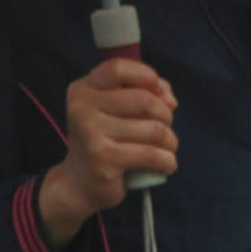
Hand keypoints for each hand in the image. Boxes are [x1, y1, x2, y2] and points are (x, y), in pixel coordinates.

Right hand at [38, 59, 176, 245]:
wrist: (80, 183)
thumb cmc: (104, 140)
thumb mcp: (117, 110)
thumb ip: (145, 93)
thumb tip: (169, 99)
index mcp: (83, 89)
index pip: (119, 68)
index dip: (146, 76)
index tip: (158, 92)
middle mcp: (82, 108)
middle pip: (145, 100)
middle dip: (166, 115)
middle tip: (164, 129)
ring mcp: (91, 134)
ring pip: (154, 129)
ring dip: (170, 141)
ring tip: (166, 149)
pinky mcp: (104, 159)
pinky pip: (151, 154)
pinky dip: (167, 161)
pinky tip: (165, 165)